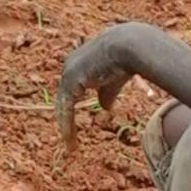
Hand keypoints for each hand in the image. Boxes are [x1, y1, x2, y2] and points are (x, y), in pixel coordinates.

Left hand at [56, 23, 139, 153]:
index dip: (70, 112)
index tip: (73, 130)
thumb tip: (105, 108)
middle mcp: (68, 68)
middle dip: (65, 121)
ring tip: (70, 145)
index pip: (69, 94)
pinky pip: (67, 107)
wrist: (127, 46)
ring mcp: (68, 73)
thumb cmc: (123, 60)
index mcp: (76, 67)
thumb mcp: (113, 81)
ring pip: (63, 106)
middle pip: (63, 101)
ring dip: (66, 127)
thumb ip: (106, 94)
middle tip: (68, 142)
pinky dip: (68, 123)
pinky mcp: (71, 80)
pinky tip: (70, 137)